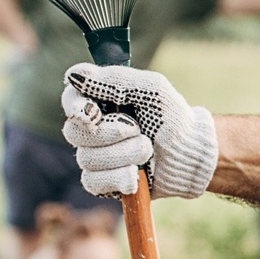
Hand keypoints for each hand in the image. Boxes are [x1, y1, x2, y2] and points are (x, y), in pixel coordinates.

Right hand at [61, 65, 218, 199]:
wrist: (189, 155)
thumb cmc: (172, 117)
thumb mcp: (151, 89)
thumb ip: (115, 80)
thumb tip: (74, 76)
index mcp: (99, 100)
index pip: (70, 98)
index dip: (75, 106)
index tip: (92, 113)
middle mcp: (92, 128)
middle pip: (74, 132)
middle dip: (109, 133)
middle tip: (138, 130)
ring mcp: (95, 155)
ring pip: (86, 159)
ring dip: (123, 155)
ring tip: (148, 150)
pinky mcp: (102, 181)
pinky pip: (93, 182)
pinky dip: (118, 178)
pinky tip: (137, 175)